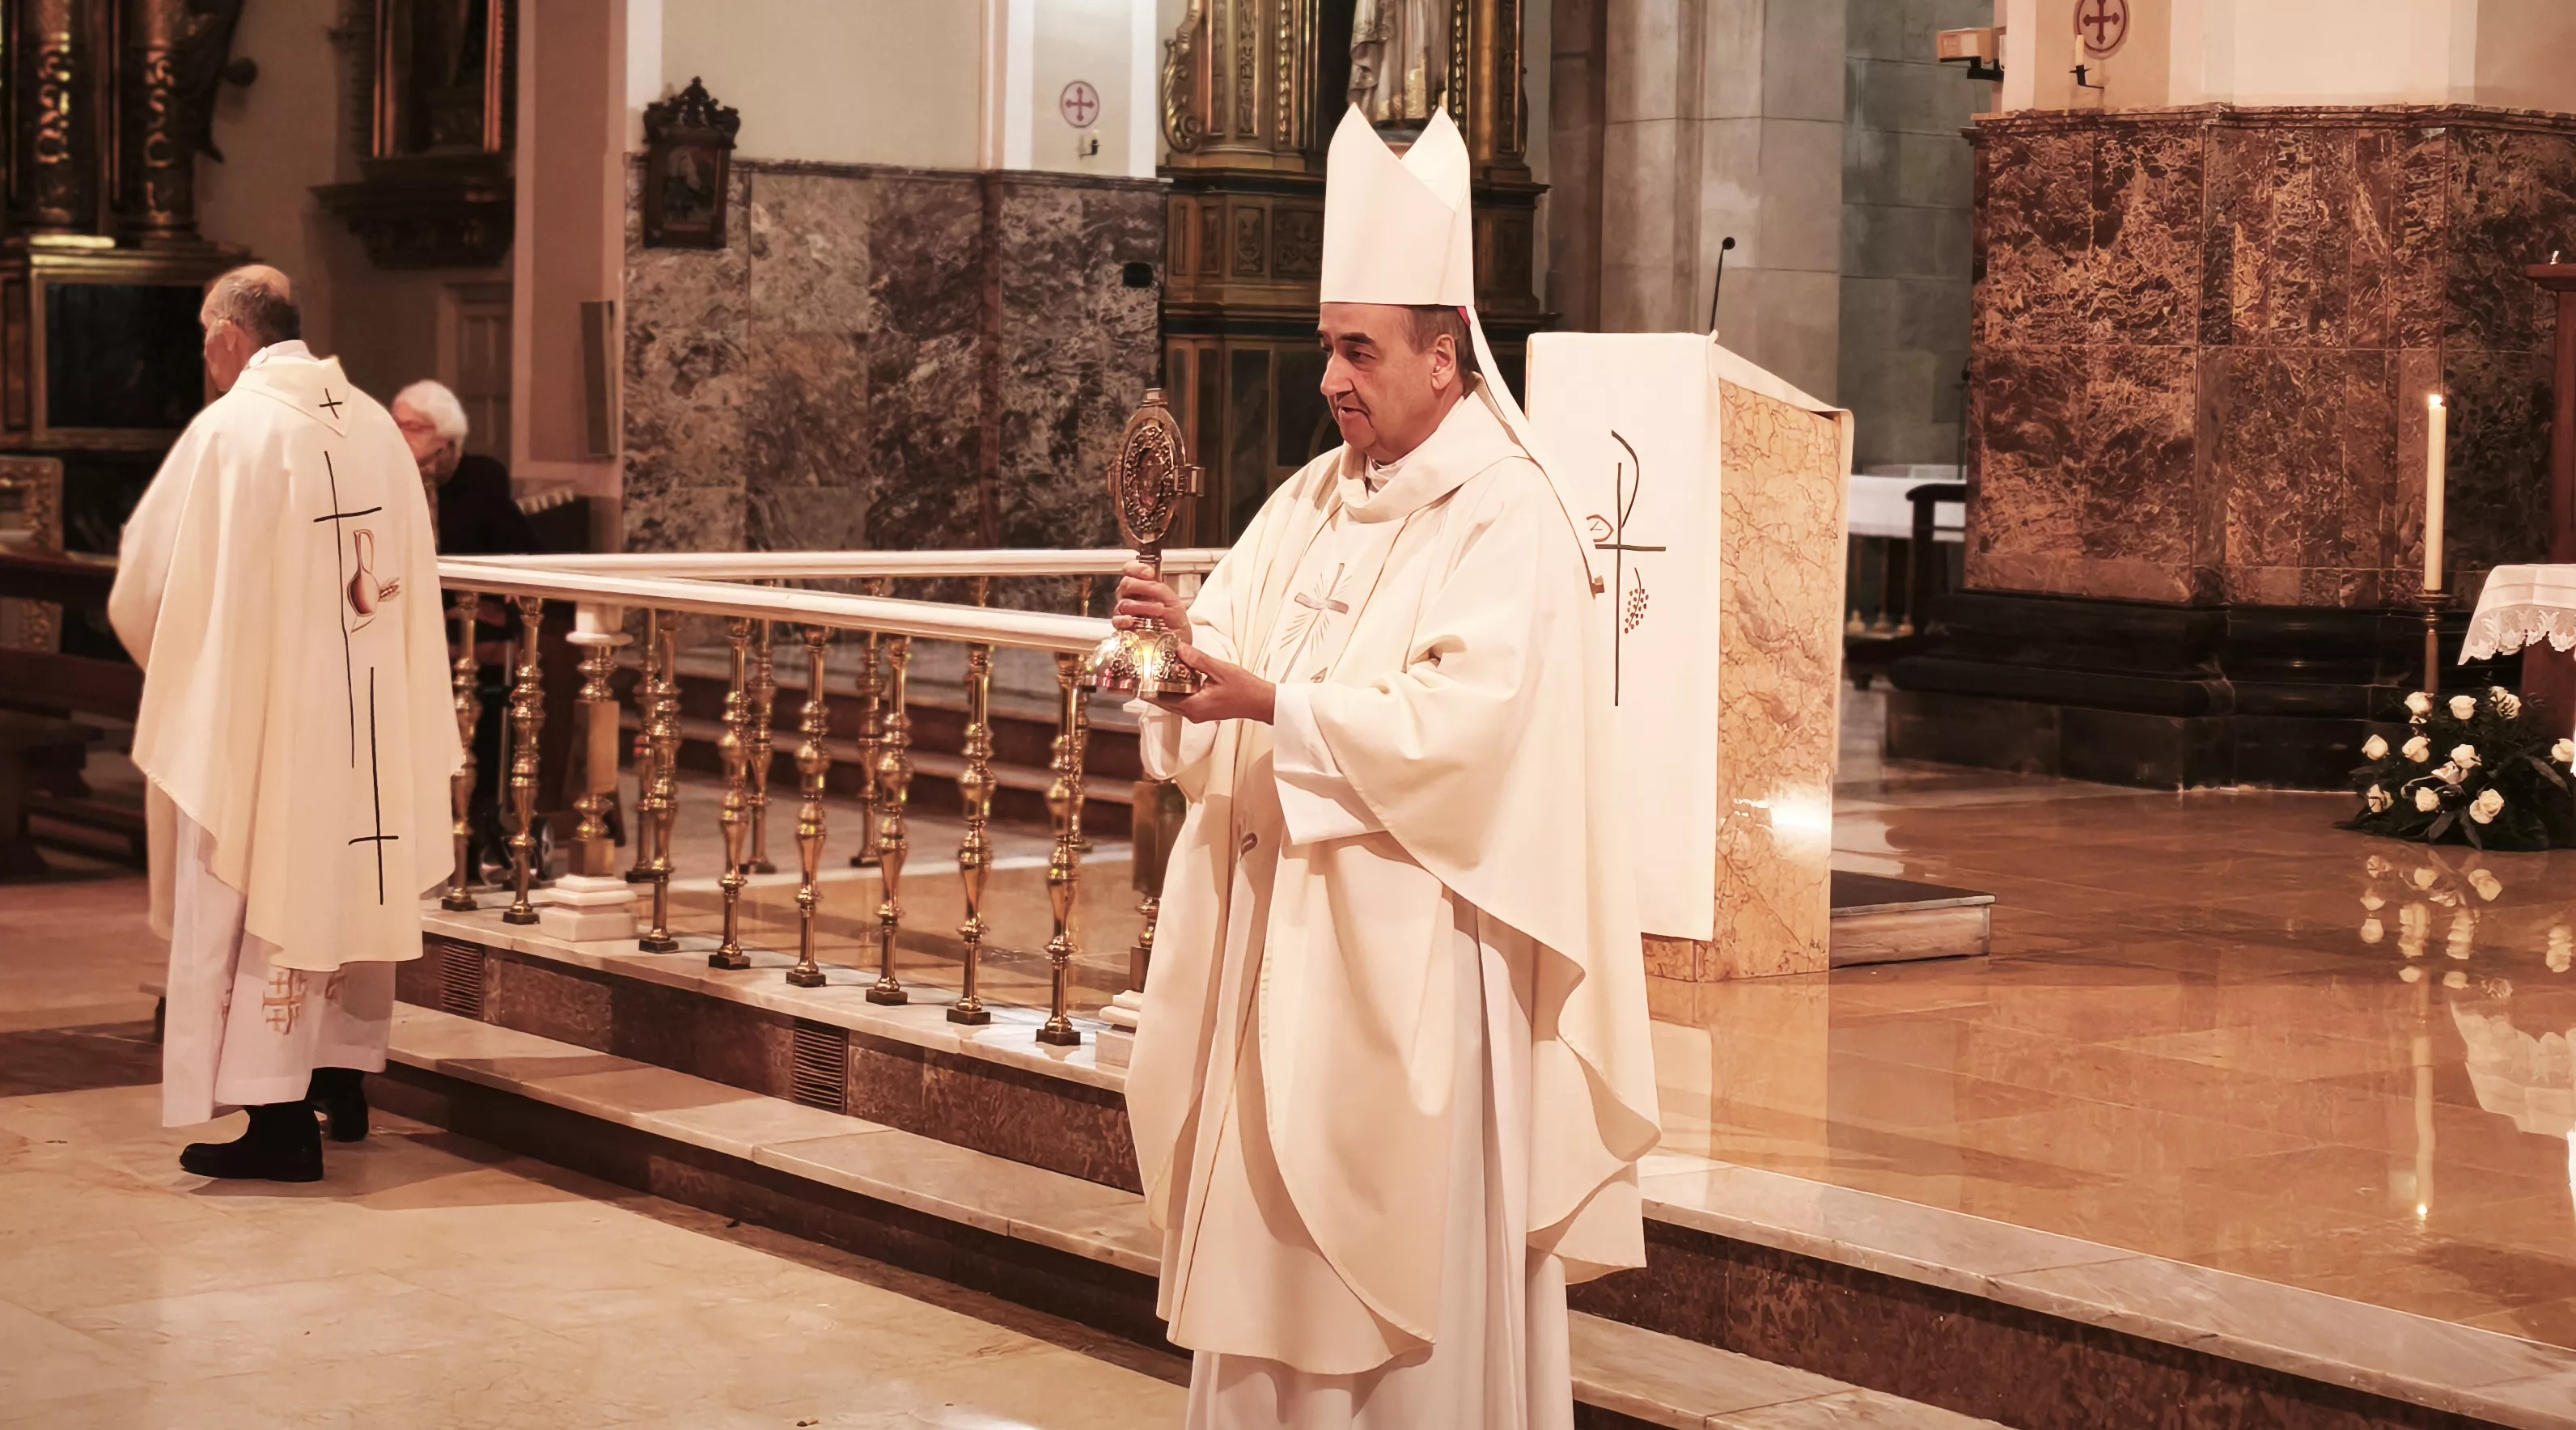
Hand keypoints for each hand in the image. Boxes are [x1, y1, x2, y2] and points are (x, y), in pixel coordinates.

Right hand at [1113, 561, 1191, 643]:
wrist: (1178, 643)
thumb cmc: (1175, 622)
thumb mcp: (1173, 601)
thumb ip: (1160, 587)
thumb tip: (1150, 578)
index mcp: (1141, 587)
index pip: (1129, 570)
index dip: (1136, 568)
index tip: (1149, 573)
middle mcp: (1130, 598)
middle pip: (1125, 584)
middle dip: (1142, 587)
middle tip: (1157, 595)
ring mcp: (1125, 613)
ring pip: (1123, 602)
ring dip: (1142, 605)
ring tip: (1158, 610)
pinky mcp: (1122, 629)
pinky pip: (1116, 620)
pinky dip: (1124, 619)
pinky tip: (1132, 621)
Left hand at [1149, 644, 1274, 724]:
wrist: (1261, 702)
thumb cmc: (1244, 688)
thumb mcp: (1220, 670)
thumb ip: (1198, 660)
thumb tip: (1178, 648)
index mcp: (1193, 706)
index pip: (1162, 699)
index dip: (1147, 688)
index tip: (1136, 676)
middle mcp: (1192, 714)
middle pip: (1163, 702)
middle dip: (1152, 688)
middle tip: (1141, 671)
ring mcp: (1197, 714)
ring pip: (1172, 702)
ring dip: (1163, 689)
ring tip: (1153, 672)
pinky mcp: (1202, 710)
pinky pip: (1182, 701)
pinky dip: (1175, 691)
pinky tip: (1173, 677)